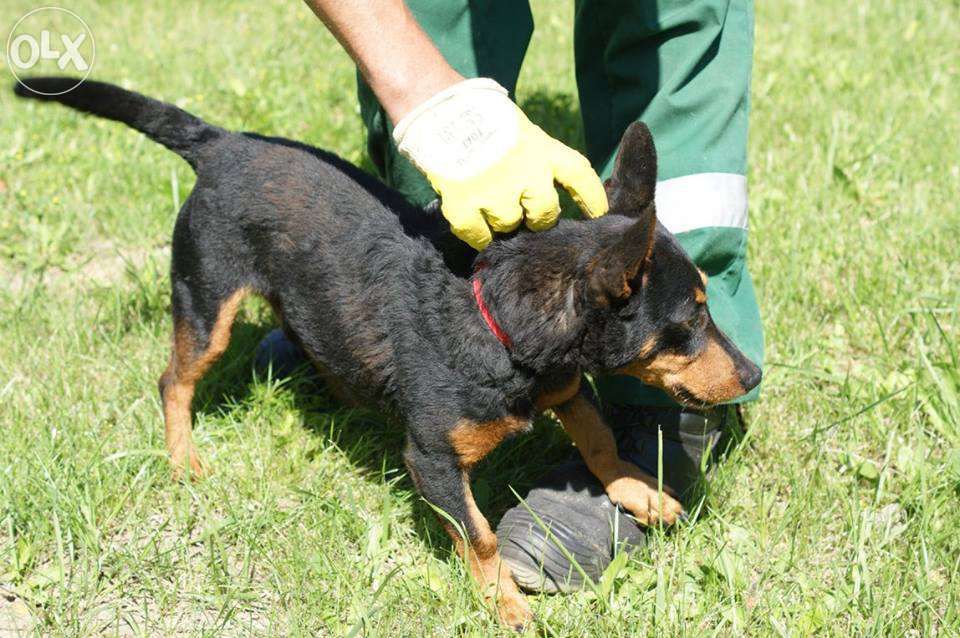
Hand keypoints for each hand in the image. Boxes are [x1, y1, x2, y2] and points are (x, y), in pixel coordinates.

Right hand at [393, 79, 607, 248]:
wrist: (436, 108)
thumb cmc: (479, 114)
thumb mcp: (520, 128)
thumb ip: (536, 157)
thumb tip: (548, 191)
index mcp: (541, 148)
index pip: (579, 176)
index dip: (592, 199)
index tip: (598, 214)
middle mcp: (523, 172)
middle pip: (545, 214)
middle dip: (538, 217)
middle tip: (526, 212)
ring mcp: (494, 190)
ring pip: (510, 225)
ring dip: (503, 221)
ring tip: (489, 203)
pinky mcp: (464, 204)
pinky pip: (479, 236)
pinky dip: (479, 234)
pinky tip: (474, 221)